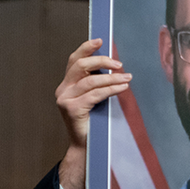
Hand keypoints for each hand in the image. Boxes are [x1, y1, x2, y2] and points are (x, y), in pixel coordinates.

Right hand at [55, 38, 131, 188]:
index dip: (86, 48)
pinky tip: (122, 88)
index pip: (74, 60)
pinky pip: (95, 94)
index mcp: (66, 85)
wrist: (86, 147)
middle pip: (80, 65)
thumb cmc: (93, 123)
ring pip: (90, 80)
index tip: (100, 40)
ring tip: (127, 78)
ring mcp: (65, 99)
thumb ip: (96, 83)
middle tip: (118, 64)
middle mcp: (63, 90)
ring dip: (111, 78)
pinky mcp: (73, 109)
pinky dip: (111, 89)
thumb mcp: (93, 99)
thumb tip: (114, 67)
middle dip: (101, 60)